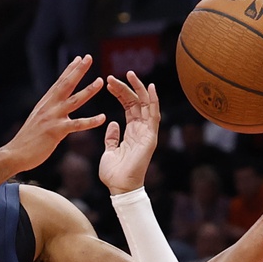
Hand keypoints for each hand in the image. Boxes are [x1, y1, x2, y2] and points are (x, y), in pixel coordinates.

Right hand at [0, 56, 105, 173]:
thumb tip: (54, 107)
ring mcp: (52, 118)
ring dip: (88, 90)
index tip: (79, 58)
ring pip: (74, 101)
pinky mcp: (56, 131)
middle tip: (88, 57)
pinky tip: (102, 118)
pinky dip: (90, 121)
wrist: (14, 153)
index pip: (59, 82)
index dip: (69, 70)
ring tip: (100, 81)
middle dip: (78, 70)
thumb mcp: (37, 120)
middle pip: (66, 84)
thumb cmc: (26, 140)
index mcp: (45, 103)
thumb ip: (47, 112)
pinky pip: (77, 125)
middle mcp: (48, 107)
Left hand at [98, 71, 160, 194]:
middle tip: (114, 76)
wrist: (119, 187)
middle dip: (127, 87)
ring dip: (139, 89)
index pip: (128, 107)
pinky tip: (150, 88)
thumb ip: (112, 137)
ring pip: (145, 105)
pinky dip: (153, 101)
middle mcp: (141, 130)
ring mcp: (147, 133)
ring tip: (130, 74)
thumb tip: (112, 123)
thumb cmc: (114, 173)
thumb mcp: (109, 150)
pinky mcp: (150, 137)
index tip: (109, 82)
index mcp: (131, 132)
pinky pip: (154, 115)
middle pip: (136, 103)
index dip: (120, 93)